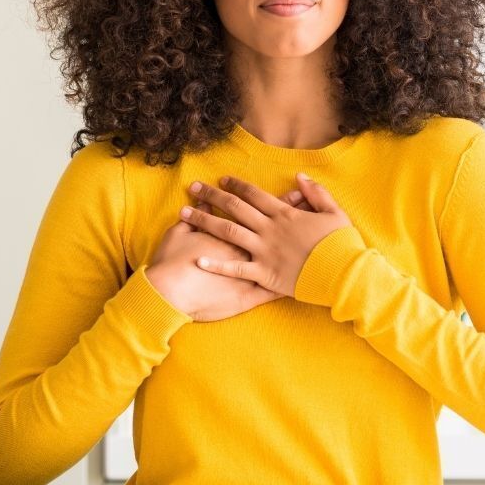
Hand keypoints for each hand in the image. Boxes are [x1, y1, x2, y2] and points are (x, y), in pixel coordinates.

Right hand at [144, 189, 313, 321]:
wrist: (168, 294)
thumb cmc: (171, 263)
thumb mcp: (177, 234)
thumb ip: (194, 218)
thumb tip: (202, 204)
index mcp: (234, 232)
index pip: (263, 211)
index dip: (282, 201)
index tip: (298, 191)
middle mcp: (247, 248)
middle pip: (279, 230)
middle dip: (297, 218)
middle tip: (314, 209)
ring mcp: (250, 270)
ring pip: (282, 257)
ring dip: (298, 248)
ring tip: (317, 241)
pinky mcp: (249, 293)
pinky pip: (274, 290)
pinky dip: (289, 287)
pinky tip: (304, 284)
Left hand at [181, 172, 351, 296]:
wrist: (343, 274)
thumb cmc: (340, 244)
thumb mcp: (334, 212)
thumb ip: (316, 193)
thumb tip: (300, 177)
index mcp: (285, 214)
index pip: (255, 195)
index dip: (236, 185)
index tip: (221, 179)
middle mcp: (270, 229)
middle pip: (235, 208)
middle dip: (212, 196)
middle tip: (194, 187)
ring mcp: (265, 251)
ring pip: (228, 233)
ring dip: (205, 221)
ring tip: (184, 213)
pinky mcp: (264, 274)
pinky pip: (236, 268)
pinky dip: (217, 264)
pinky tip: (198, 259)